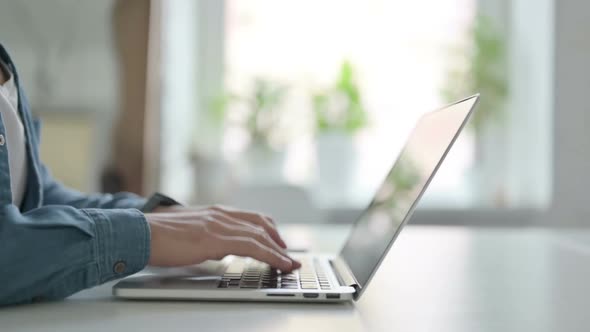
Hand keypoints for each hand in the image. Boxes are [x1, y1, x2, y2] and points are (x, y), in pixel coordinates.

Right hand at [146, 205, 299, 271]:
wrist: (138, 233)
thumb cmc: (156, 236)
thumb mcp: (187, 232)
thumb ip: (205, 236)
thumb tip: (215, 248)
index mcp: (213, 212)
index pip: (248, 218)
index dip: (267, 230)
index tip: (277, 240)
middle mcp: (220, 214)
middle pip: (260, 223)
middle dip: (277, 239)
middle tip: (288, 253)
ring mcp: (219, 225)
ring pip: (260, 235)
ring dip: (279, 250)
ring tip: (289, 262)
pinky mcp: (216, 238)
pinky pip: (253, 246)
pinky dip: (271, 255)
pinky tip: (279, 263)